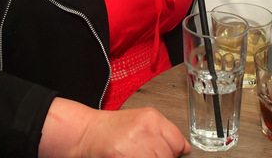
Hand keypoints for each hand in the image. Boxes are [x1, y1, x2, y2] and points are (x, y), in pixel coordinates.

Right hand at [40, 100, 188, 157]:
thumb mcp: (141, 122)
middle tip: (145, 154)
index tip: (166, 154)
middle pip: (168, 156)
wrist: (86, 132)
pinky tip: (129, 157)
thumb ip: (164, 133)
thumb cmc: (113, 129)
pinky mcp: (123, 154)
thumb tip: (184, 150)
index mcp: (152, 117)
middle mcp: (145, 127)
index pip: (179, 143)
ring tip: (137, 155)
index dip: (173, 153)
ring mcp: (134, 142)